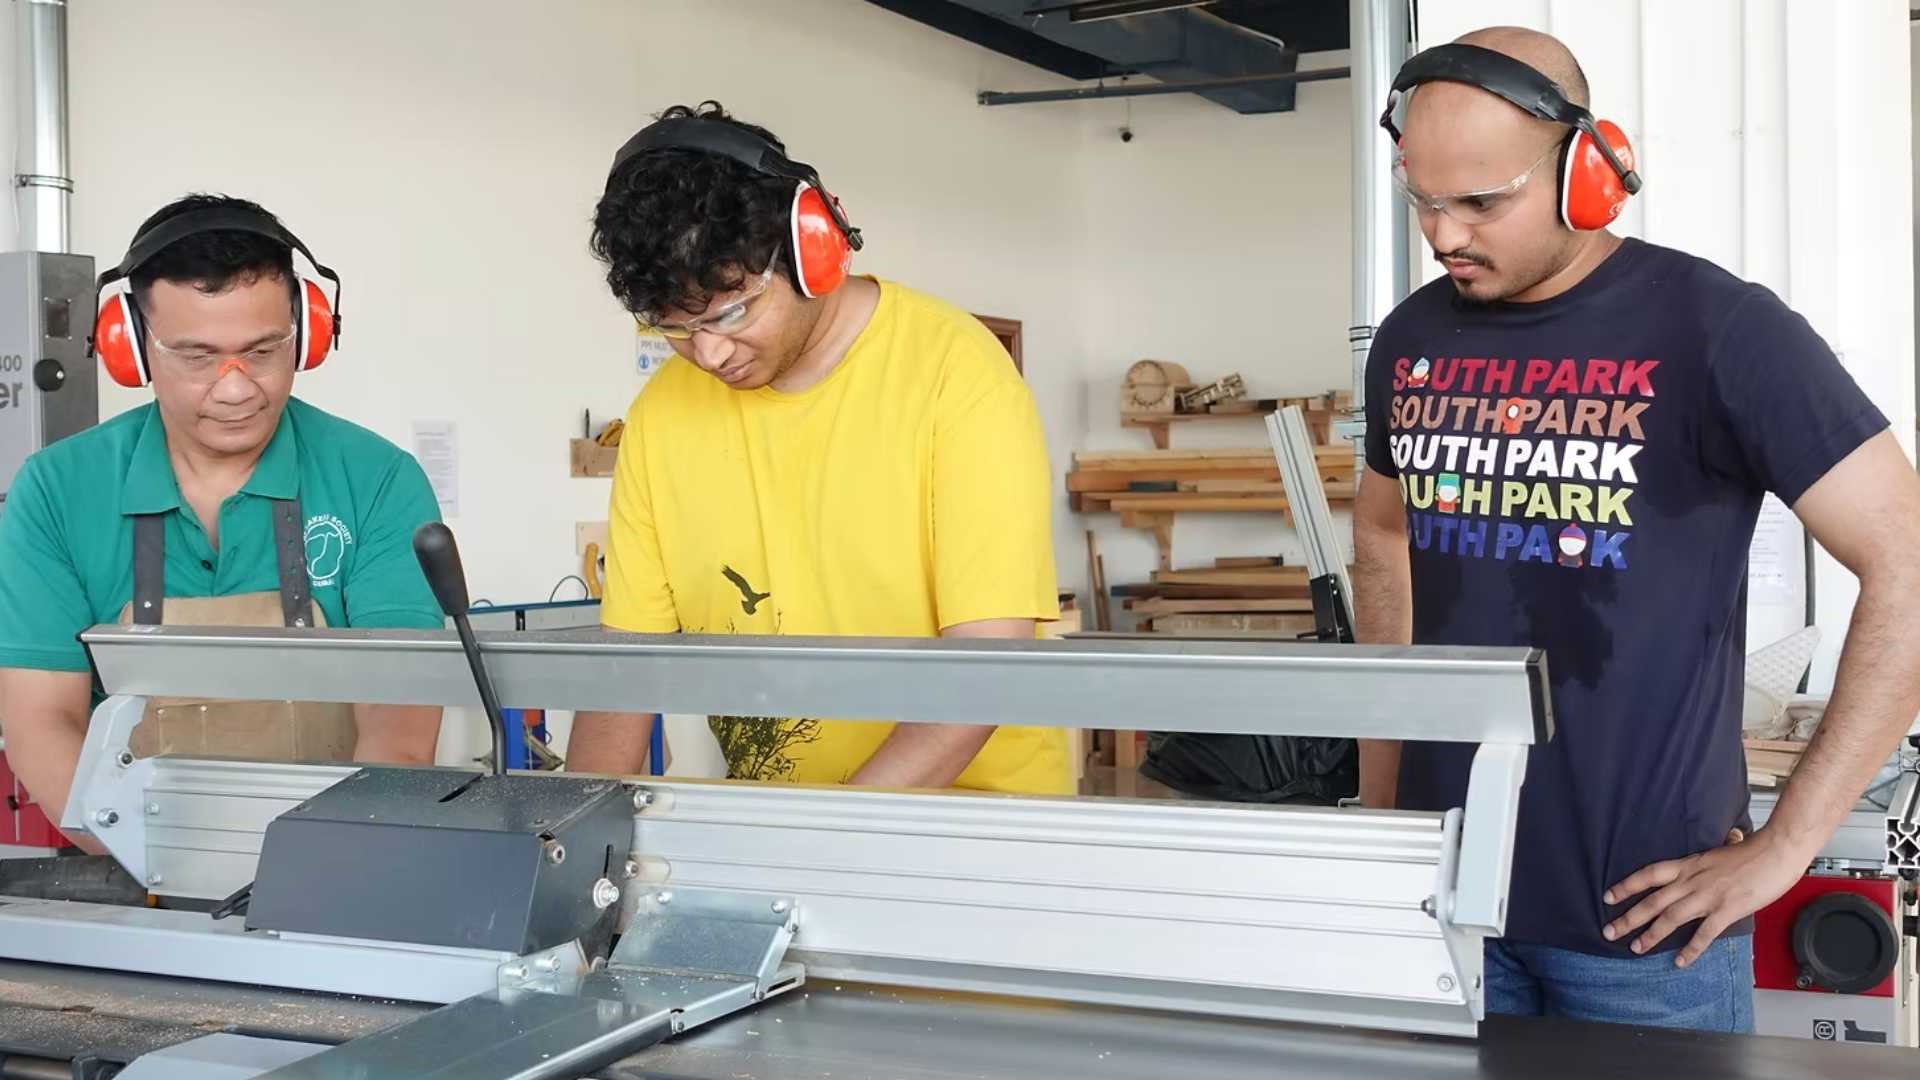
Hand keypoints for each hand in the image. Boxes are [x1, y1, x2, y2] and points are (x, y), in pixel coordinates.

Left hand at [1600, 827, 1806, 966]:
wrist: (1776, 850)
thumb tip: (1714, 850)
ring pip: (1670, 918)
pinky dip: (1691, 950)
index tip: (1608, 896)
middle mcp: (1691, 881)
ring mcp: (1707, 896)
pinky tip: (1680, 962)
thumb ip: (1710, 859)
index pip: (1648, 875)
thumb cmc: (1753, 850)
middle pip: (1652, 901)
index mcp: (1688, 865)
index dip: (1626, 886)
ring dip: (1650, 935)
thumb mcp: (1719, 851)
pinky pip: (1703, 934)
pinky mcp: (1726, 910)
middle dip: (1628, 918)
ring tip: (1635, 949)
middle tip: (1608, 932)